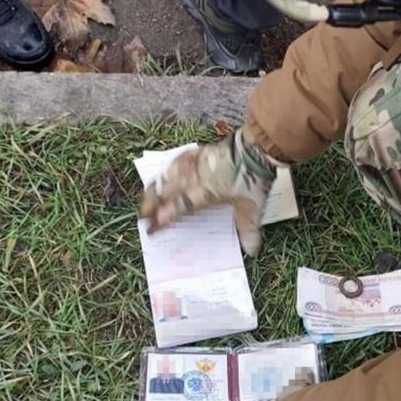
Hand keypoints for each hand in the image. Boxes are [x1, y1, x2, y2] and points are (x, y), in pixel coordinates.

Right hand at [140, 127, 278, 254]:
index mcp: (204, 192)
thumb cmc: (253, 178)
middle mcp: (195, 177)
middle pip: (165, 190)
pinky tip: (166, 171)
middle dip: (151, 203)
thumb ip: (247, 229)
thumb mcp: (252, 207)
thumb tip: (251, 251)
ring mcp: (196, 163)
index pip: (177, 207)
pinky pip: (178, 160)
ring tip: (149, 195)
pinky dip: (168, 168)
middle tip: (143, 214)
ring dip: (156, 186)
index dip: (162, 218)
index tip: (151, 227)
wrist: (257, 149)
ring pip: (167, 174)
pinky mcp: (200, 152)